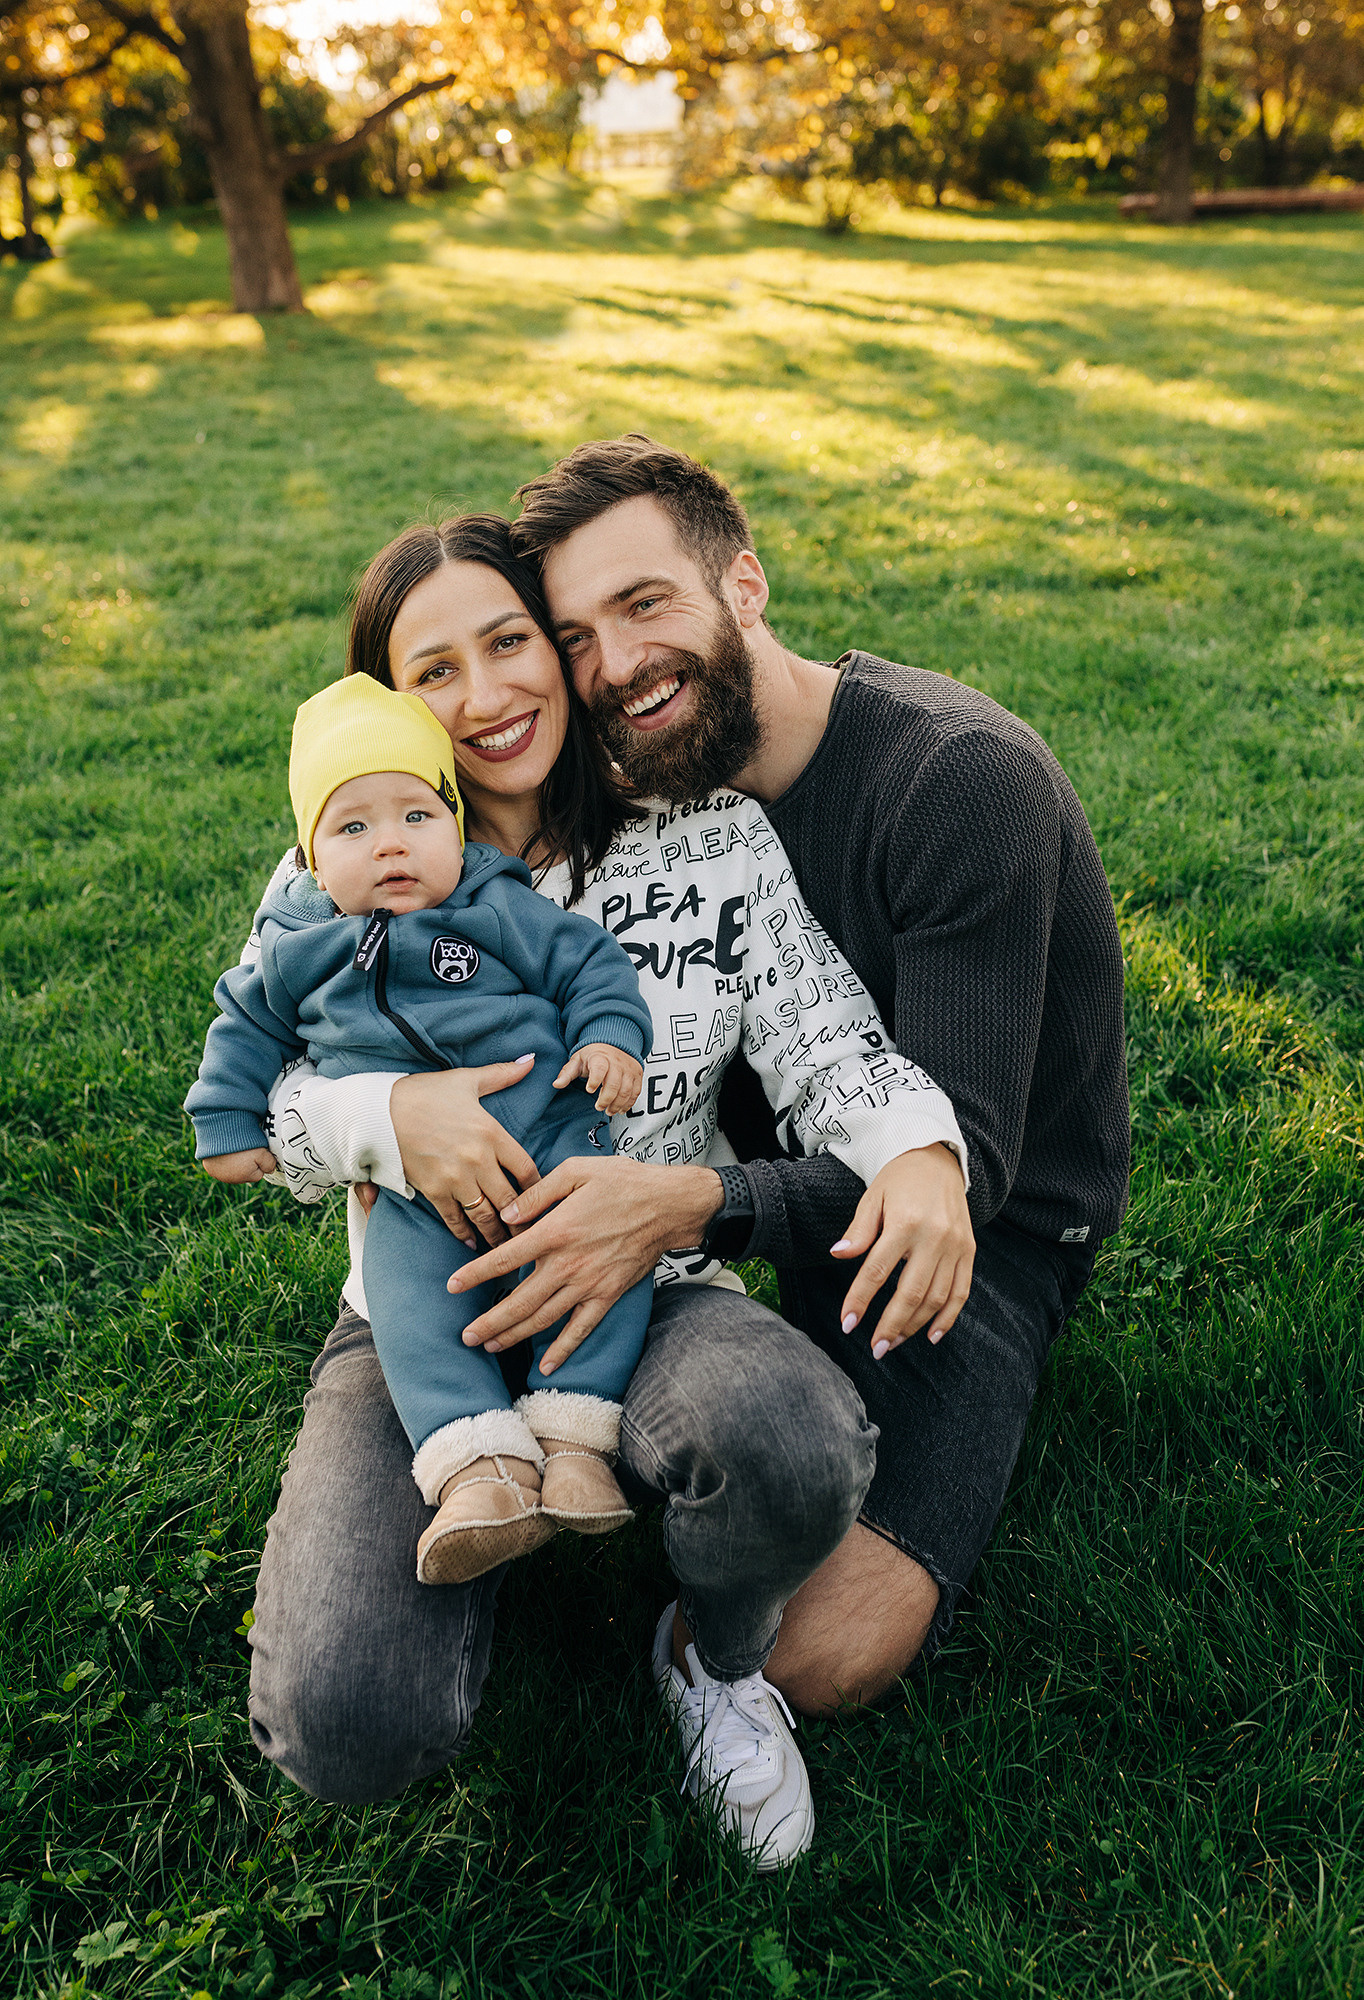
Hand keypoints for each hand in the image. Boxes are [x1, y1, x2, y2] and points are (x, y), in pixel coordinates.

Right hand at [203, 1147, 278, 1184]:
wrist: (219, 1133)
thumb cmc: (243, 1143)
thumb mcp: (262, 1152)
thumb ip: (269, 1164)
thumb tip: (271, 1170)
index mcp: (245, 1177)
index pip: (259, 1173)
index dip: (259, 1160)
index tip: (256, 1150)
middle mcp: (231, 1179)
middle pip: (245, 1173)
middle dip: (247, 1163)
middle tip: (245, 1149)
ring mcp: (219, 1175)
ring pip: (232, 1171)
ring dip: (234, 1162)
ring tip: (234, 1149)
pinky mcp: (209, 1168)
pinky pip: (219, 1166)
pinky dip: (222, 1160)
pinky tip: (224, 1151)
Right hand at [389, 1058, 541, 1248]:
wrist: (380, 1110)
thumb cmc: (425, 1092)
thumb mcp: (467, 1080)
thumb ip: (503, 1074)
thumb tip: (531, 1060)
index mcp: (492, 1133)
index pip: (527, 1169)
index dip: (540, 1189)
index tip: (548, 1201)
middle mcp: (478, 1159)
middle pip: (511, 1200)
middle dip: (524, 1220)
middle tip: (536, 1236)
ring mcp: (456, 1178)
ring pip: (486, 1215)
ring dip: (499, 1234)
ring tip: (509, 1248)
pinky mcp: (434, 1190)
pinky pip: (455, 1219)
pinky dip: (465, 1234)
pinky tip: (473, 1244)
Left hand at [447, 1156, 722, 1373]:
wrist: (669, 1205)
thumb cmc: (622, 1181)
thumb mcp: (576, 1170)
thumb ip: (537, 1193)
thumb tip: (505, 1215)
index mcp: (556, 1231)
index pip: (506, 1258)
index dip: (476, 1275)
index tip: (452, 1286)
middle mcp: (568, 1264)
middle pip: (520, 1300)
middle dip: (489, 1321)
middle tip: (465, 1336)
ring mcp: (589, 1284)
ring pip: (544, 1318)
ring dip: (515, 1335)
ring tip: (490, 1346)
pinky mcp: (608, 1295)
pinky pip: (582, 1329)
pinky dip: (563, 1350)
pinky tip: (545, 1366)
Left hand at [552, 1043, 643, 1113]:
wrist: (614, 1044)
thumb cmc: (594, 1054)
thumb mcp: (578, 1060)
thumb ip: (567, 1073)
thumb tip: (556, 1084)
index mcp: (600, 1057)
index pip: (599, 1068)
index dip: (595, 1080)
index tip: (589, 1089)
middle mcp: (616, 1062)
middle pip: (614, 1083)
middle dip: (606, 1099)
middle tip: (598, 1107)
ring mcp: (628, 1069)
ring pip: (626, 1090)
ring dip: (618, 1104)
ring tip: (609, 1110)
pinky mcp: (637, 1074)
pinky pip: (636, 1092)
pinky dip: (629, 1103)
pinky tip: (620, 1108)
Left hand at [830, 1144, 974, 1356]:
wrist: (937, 1158)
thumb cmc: (898, 1179)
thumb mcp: (872, 1197)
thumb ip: (858, 1230)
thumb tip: (838, 1255)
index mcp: (905, 1223)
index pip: (877, 1271)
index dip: (860, 1301)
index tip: (848, 1324)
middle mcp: (934, 1237)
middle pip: (911, 1293)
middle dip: (891, 1326)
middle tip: (875, 1348)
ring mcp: (956, 1246)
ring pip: (936, 1298)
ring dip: (915, 1326)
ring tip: (894, 1342)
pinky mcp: (969, 1250)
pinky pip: (961, 1291)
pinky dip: (948, 1317)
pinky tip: (931, 1335)